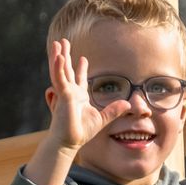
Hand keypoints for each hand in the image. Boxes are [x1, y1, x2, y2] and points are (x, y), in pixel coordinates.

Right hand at [46, 38, 131, 153]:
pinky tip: (59, 56)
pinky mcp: (62, 96)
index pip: (78, 79)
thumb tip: (128, 104)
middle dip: (65, 56)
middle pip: (66, 70)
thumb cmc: (81, 133)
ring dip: (58, 56)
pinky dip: (58, 68)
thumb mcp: (102, 119)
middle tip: (64, 42)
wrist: (69, 142)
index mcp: (78, 97)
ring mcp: (65, 93)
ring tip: (57, 42)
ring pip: (60, 70)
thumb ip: (114, 110)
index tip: (83, 58)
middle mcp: (70, 93)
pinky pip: (59, 79)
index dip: (80, 68)